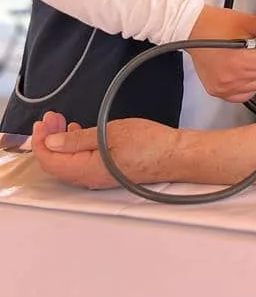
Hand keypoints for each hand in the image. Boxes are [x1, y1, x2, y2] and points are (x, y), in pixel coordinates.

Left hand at [31, 111, 175, 189]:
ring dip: (60, 142)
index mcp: (87, 170)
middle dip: (48, 139)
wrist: (175, 155)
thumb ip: (78, 139)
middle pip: (56, 163)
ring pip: (68, 162)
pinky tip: (77, 132)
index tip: (42, 122)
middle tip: (51, 118)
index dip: (40, 142)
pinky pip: (80, 163)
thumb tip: (51, 142)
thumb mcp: (109, 133)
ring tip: (61, 121)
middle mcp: (89, 179)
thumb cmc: (148, 143)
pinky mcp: (107, 172)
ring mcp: (98, 177)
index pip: (50, 161)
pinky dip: (73, 147)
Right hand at [188, 5, 255, 101]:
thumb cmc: (214, 24)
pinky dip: (249, 85)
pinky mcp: (218, 91)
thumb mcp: (246, 21)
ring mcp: (224, 87)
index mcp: (239, 60)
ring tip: (253, 58)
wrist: (191, 29)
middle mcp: (232, 77)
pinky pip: (244, 94)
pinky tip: (245, 72)